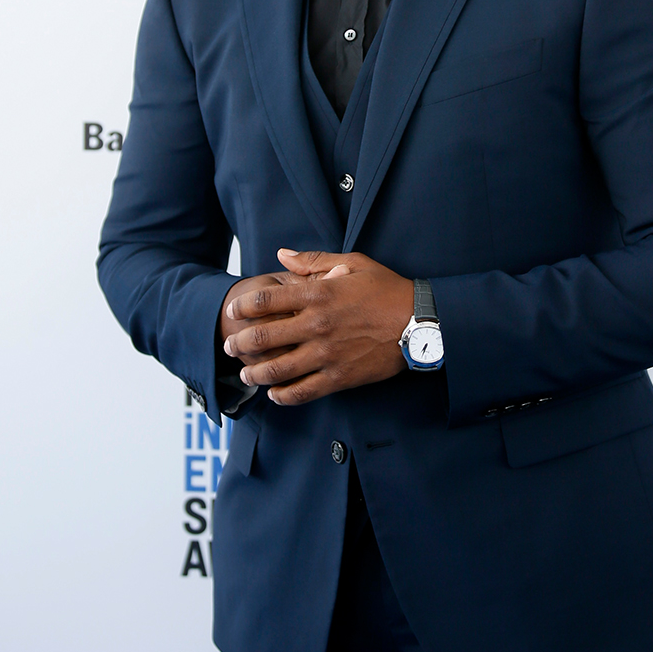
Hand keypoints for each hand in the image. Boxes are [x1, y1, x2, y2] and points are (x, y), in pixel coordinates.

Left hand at [223, 248, 414, 404]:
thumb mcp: (354, 263)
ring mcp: (327, 354)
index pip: (266, 299)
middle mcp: (318, 325)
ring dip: (255, 373)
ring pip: (278, 370)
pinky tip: (274, 394)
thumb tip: (282, 255)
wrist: (421, 322)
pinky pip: (303, 392)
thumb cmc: (387, 290)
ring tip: (246, 374)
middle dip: (240, 343)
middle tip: (231, 346)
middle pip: (264, 337)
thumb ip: (314, 261)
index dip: (242, 306)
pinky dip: (283, 396)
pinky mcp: (340, 377)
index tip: (233, 312)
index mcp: (319, 294)